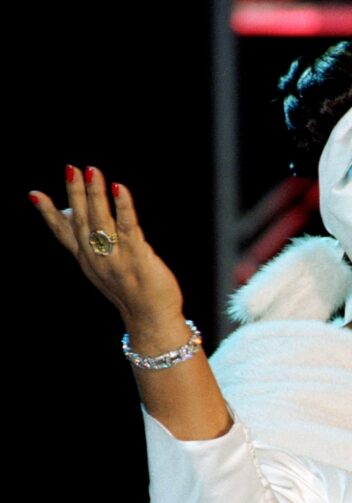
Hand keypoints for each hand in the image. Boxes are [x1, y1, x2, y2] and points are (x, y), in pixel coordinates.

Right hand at [30, 165, 183, 329]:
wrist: (151, 319)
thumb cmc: (133, 292)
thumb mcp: (105, 271)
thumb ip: (92, 247)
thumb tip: (79, 219)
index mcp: (87, 260)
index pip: (64, 233)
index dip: (49, 214)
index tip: (34, 194)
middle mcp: (97, 258)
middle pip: (82, 221)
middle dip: (75, 194)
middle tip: (70, 168)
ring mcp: (115, 258)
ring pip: (101, 221)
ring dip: (95, 195)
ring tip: (92, 171)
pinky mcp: (137, 257)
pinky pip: (128, 227)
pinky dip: (123, 206)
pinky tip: (120, 188)